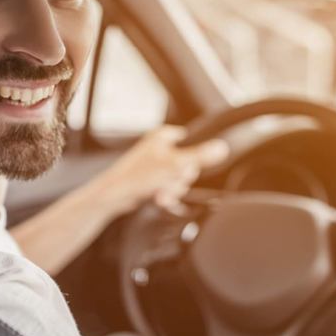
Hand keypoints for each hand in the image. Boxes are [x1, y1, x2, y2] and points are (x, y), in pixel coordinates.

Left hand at [97, 125, 229, 214]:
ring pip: (179, 179)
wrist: (113, 197)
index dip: (194, 160)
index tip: (186, 168)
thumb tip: (223, 147)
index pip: (194, 143)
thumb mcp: (174, 165)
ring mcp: (156, 165)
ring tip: (161, 193)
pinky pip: (169, 187)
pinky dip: (166, 195)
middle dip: (180, 180)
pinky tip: (159, 199)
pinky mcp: (152, 180)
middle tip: (169, 183)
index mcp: (164, 136)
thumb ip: (200, 157)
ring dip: (173, 190)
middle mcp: (160, 148)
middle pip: (188, 165)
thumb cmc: (137, 176)